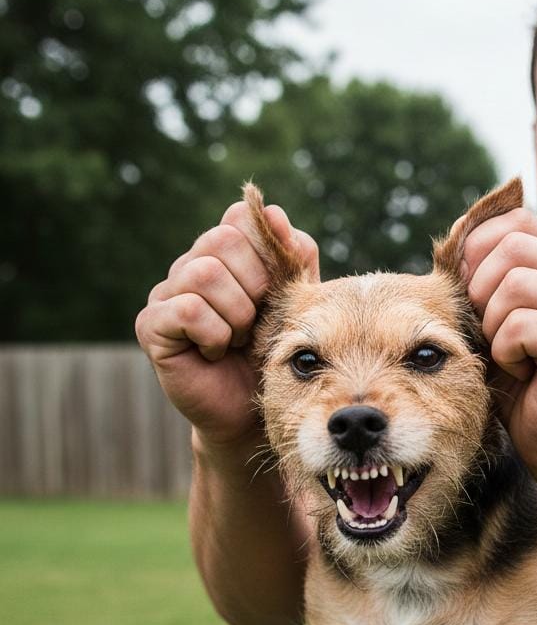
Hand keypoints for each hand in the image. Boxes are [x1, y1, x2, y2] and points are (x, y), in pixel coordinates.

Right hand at [135, 200, 318, 448]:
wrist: (251, 411)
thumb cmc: (274, 353)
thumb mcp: (297, 300)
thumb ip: (295, 257)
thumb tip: (273, 213)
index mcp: (224, 253)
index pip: (239, 217)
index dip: (266, 250)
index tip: (276, 288)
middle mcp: (190, 265)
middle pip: (222, 240)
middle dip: (254, 286)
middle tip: (256, 322)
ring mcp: (165, 293)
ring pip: (205, 274)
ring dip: (236, 315)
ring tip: (238, 340)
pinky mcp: (151, 325)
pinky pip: (188, 310)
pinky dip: (215, 335)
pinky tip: (216, 352)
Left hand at [462, 208, 536, 483]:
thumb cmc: (520, 382)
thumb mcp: (495, 317)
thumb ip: (486, 275)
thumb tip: (454, 236)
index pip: (515, 222)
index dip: (478, 253)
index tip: (476, 298)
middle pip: (511, 247)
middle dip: (481, 294)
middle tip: (495, 335)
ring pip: (513, 285)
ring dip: (493, 328)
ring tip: (513, 356)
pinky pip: (518, 325)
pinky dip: (505, 354)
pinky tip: (524, 373)